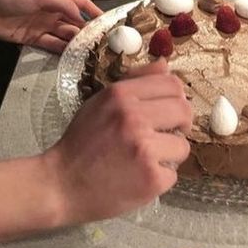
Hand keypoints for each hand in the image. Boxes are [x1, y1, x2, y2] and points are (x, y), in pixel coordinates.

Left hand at [0, 0, 102, 53]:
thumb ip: (64, 4)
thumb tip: (84, 17)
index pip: (82, 4)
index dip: (96, 13)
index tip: (111, 25)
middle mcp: (53, 11)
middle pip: (76, 23)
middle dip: (89, 33)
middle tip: (105, 46)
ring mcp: (44, 26)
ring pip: (66, 36)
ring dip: (78, 44)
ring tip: (93, 56)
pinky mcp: (34, 39)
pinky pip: (53, 46)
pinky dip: (63, 51)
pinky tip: (74, 58)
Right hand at [43, 60, 191, 222]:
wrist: (63, 183)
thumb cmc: (82, 141)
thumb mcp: (101, 101)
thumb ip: (134, 81)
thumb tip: (165, 65)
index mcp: (120, 94)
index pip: (171, 84)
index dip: (176, 97)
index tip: (169, 110)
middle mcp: (134, 117)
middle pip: (184, 111)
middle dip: (181, 124)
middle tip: (166, 134)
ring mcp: (144, 148)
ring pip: (182, 145)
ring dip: (169, 154)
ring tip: (146, 159)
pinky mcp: (151, 178)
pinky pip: (173, 174)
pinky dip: (159, 178)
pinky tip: (139, 177)